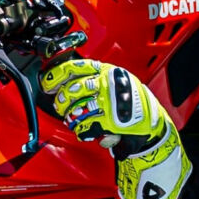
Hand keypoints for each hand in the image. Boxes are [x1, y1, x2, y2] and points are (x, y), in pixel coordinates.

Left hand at [41, 59, 191, 198]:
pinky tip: (86, 131)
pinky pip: (85, 125)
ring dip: (71, 118)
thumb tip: (62, 82)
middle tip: (62, 106)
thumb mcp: (114, 81)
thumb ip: (92, 79)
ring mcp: (109, 102)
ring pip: (77, 109)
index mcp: (106, 71)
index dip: (56, 76)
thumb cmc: (129, 101)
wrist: (151, 121)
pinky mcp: (110, 120)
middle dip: (62, 100)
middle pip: (72, 90)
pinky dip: (82, 131)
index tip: (47, 83)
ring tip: (75, 120)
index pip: (75, 67)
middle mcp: (107, 84)